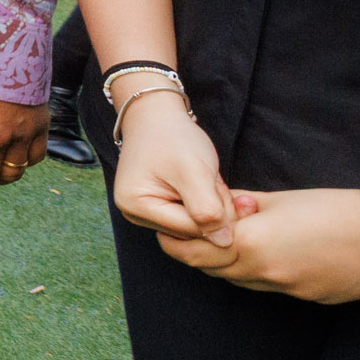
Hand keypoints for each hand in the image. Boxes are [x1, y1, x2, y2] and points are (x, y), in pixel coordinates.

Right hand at [108, 89, 237, 254]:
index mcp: (136, 207)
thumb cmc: (173, 137)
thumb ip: (209, 211)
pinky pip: (190, 217)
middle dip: (213, 209)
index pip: (191, 231)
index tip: (218, 185)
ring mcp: (144, 213)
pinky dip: (204, 202)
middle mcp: (135, 215)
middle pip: (192, 231)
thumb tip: (224, 245)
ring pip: (195, 226)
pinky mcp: (156, 208)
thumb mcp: (195, 171)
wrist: (157, 115)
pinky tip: (202, 184)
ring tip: (206, 178)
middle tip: (212, 179)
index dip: (217, 214)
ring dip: (211, 205)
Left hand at [192, 187, 359, 302]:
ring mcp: (290, 290)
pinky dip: (263, 273)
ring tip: (233, 241)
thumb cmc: (335, 207)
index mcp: (253, 245)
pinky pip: (274, 288)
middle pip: (214, 270)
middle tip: (192, 234)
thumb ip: (244, 206)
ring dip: (230, 264)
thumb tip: (223, 206)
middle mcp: (267, 274)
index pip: (195, 251)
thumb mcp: (281, 199)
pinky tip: (274, 254)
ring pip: (243, 282)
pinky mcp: (312, 298)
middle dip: (199, 253)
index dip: (176, 241)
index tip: (168, 230)